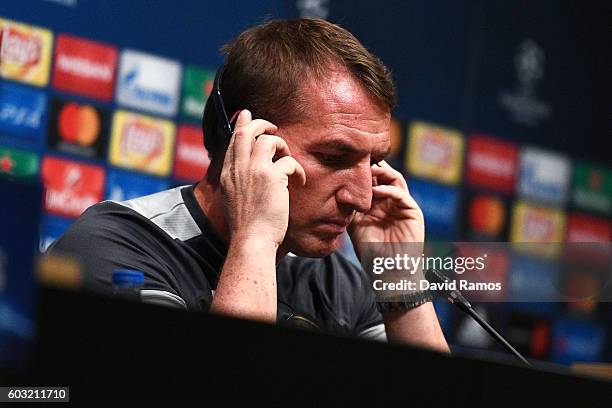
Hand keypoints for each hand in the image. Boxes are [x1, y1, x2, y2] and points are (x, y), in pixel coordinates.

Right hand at [220, 110, 305, 246]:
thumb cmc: (246, 226)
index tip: (248, 115)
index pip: (233, 140)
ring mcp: (254, 171)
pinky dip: (297, 169)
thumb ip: (237, 181)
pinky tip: (300, 180)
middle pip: (247, 131)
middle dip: (262, 124)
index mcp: (227, 173)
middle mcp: (238, 168)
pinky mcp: (271, 177)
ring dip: (282, 146)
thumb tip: (246, 173)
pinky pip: (288, 161)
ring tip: (288, 160)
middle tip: (273, 127)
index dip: (242, 125)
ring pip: (269, 140)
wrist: (251, 240)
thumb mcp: (233, 199)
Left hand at [347, 160, 423, 255]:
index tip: (348, 164)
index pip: (372, 181)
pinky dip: (388, 189)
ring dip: (382, 173)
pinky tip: (375, 191)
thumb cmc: (371, 253)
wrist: (388, 271)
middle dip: (372, 167)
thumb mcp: (355, 225)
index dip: (362, 172)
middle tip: (359, 161)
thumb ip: (351, 208)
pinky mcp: (412, 212)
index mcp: (378, 205)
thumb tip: (339, 189)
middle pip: (384, 176)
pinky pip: (401, 194)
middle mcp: (391, 203)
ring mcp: (402, 206)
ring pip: (395, 180)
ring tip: (368, 171)